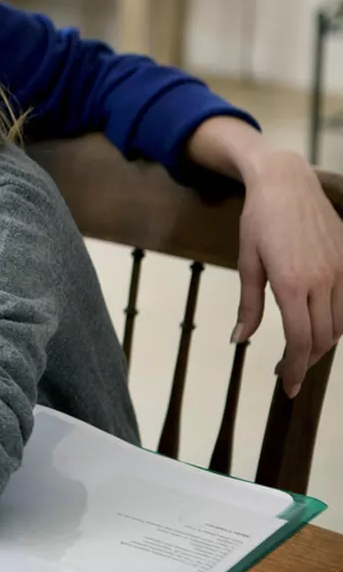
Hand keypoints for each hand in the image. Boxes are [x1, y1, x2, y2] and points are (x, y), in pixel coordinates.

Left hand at [236, 150, 342, 397]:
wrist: (286, 183)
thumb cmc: (258, 222)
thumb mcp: (246, 264)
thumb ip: (248, 306)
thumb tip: (240, 340)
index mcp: (291, 284)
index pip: (300, 340)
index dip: (296, 369)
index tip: (289, 387)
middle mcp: (322, 280)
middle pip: (323, 338)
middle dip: (306, 361)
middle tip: (288, 372)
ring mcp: (341, 270)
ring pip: (340, 324)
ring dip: (323, 343)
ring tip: (301, 351)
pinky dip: (337, 321)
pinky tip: (320, 325)